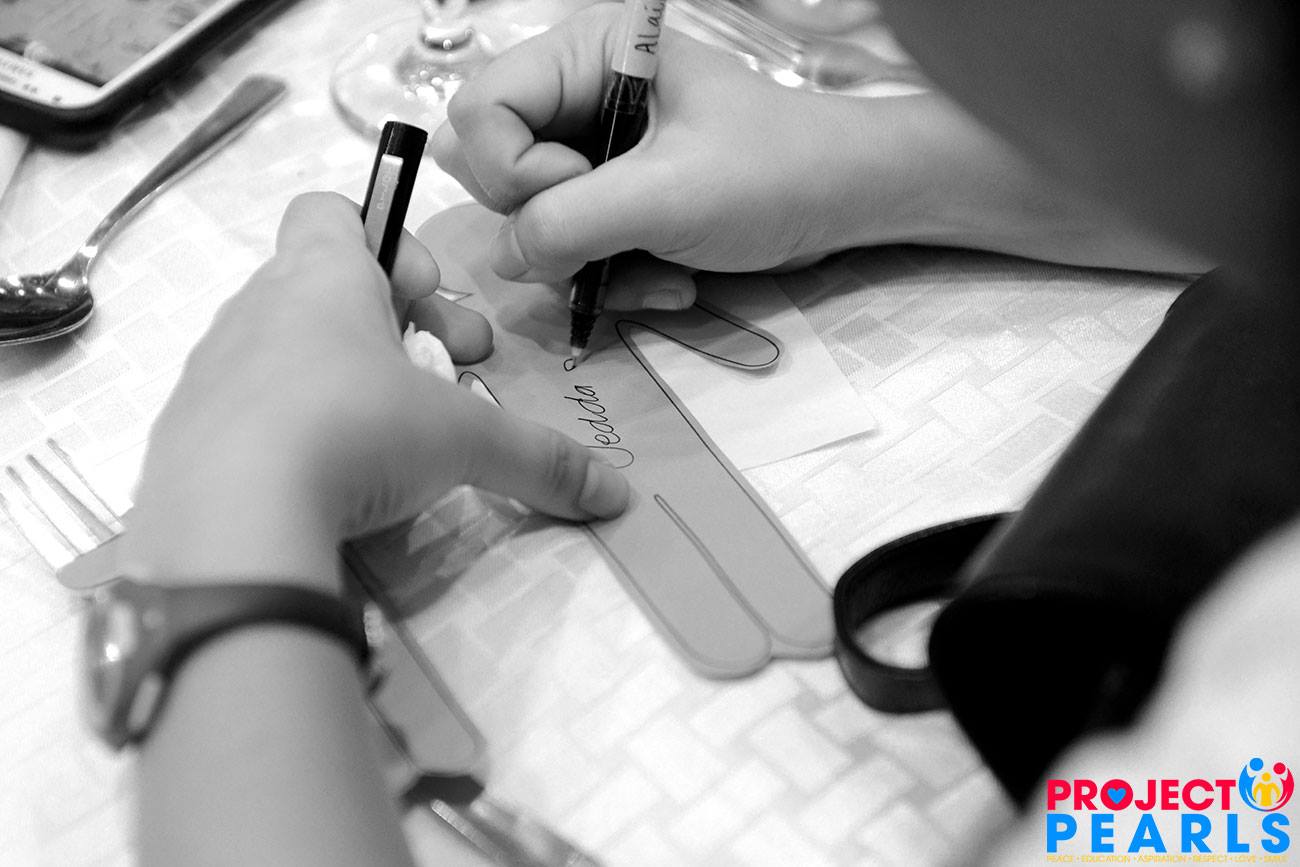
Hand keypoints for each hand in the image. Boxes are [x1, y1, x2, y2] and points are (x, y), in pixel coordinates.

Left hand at [123, 192, 629, 588]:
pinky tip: (324, 484)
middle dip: (391, 329)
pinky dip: (291, 431)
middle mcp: (257, 310)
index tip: (432, 300)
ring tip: (386, 441)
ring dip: (342, 380)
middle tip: (440, 380)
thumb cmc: (353, 433)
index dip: (391, 243)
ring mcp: (212, 372)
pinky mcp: (184, 436)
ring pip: (284, 351)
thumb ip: (539, 460)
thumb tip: (614, 497)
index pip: (334, 212)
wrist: (226, 522)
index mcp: (320, 278)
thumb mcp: (463, 442)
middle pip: (324, 289)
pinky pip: (246, 411)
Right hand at [433, 5, 1208, 301]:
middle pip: (492, 170)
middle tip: (611, 234)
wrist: (850, 203)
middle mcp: (576, 98)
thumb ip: (564, 223)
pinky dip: (611, 281)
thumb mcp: (664, 197)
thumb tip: (503, 257)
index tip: (581, 192)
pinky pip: (571, 253)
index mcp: (586, 55)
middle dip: (549, 225)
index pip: (479, 112)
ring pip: (530, 225)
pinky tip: (668, 283)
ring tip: (657, 274)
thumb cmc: (772, 175)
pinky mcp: (613, 204)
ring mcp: (593, 156)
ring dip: (588, 268)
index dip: (515, 171)